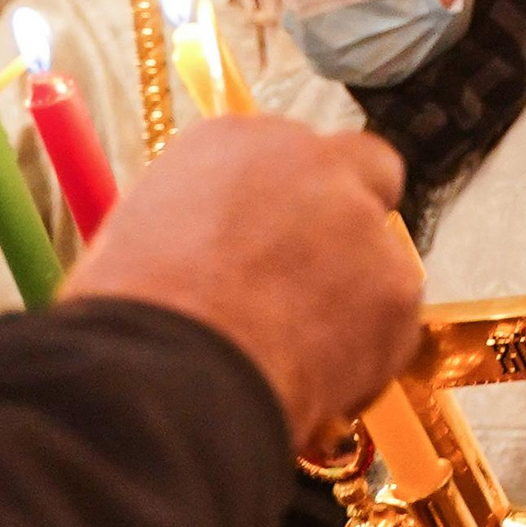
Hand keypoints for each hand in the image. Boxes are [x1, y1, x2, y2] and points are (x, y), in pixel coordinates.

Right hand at [67, 116, 420, 457]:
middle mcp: (309, 163)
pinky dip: (366, 358)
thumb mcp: (143, 236)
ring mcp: (360, 221)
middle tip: (325, 279)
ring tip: (293, 355)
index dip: (289, 203)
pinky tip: (314, 385)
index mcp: (236, 142)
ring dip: (355, 299)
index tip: (274, 243)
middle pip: (365, 169)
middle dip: (356, 215)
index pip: (290, 153)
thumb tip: (223, 254)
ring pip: (381, 259)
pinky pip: (393, 325)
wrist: (159, 375)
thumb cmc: (129, 319)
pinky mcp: (396, 286)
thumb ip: (207, 221)